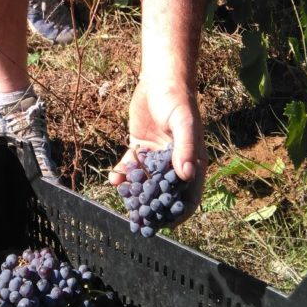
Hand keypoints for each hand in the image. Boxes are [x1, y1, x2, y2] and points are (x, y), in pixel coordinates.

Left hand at [108, 80, 207, 220]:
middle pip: (165, 193)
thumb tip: (186, 175)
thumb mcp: (183, 123)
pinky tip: (113, 179)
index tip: (166, 225)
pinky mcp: (141, 146)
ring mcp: (156, 156)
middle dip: (153, 207)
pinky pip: (132, 167)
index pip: (189, 194)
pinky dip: (123, 175)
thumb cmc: (177, 101)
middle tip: (139, 220)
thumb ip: (185, 148)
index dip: (180, 212)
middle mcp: (174, 162)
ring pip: (146, 182)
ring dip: (135, 193)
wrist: (160, 80)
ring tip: (123, 200)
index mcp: (192, 161)